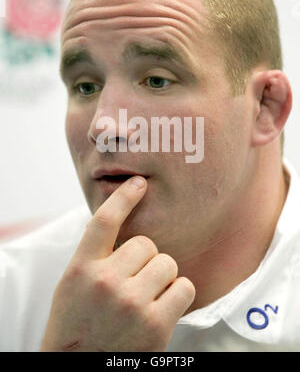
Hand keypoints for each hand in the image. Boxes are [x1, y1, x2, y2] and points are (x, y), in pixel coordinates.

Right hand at [40, 176, 194, 351]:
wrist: (79, 369)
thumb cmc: (77, 324)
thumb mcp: (73, 285)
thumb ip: (94, 256)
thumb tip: (122, 226)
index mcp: (81, 268)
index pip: (104, 222)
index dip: (124, 198)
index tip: (138, 182)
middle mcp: (105, 281)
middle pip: (146, 244)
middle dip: (145, 259)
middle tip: (133, 281)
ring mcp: (131, 303)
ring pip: (167, 263)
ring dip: (162, 277)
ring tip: (145, 297)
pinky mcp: (155, 324)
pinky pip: (184, 286)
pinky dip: (177, 294)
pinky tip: (161, 308)